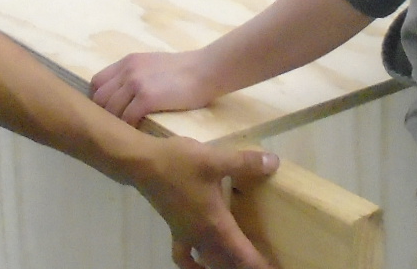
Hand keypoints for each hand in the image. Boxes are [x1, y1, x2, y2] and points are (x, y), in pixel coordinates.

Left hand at [91, 50, 221, 125]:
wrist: (206, 70)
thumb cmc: (185, 70)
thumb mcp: (153, 64)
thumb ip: (136, 74)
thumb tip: (124, 95)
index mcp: (128, 62)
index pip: (97, 82)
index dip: (98, 100)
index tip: (107, 113)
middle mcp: (127, 70)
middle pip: (99, 98)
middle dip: (104, 115)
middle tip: (115, 127)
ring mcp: (136, 83)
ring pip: (110, 109)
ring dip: (115, 124)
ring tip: (125, 133)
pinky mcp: (147, 98)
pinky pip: (127, 118)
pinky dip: (129, 128)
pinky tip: (137, 132)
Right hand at [131, 138, 278, 268]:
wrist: (143, 164)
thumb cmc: (179, 163)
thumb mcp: (215, 159)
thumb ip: (245, 163)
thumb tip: (274, 163)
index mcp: (215, 224)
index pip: (242, 255)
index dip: (259, 265)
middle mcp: (202, 236)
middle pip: (227, 263)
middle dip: (244, 266)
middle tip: (262, 266)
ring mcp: (186, 235)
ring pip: (209, 261)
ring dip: (224, 266)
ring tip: (238, 264)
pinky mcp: (175, 229)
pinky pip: (185, 257)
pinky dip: (193, 266)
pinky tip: (199, 265)